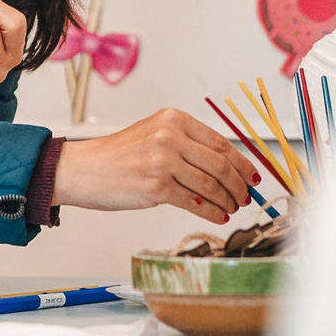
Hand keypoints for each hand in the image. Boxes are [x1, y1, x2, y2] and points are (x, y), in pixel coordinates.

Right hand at [53, 109, 258, 220]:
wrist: (83, 170)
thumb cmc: (117, 156)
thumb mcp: (153, 135)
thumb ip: (186, 144)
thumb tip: (225, 166)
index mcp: (173, 119)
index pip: (220, 142)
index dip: (242, 162)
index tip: (251, 175)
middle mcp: (169, 136)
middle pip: (220, 164)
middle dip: (238, 184)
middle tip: (245, 196)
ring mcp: (163, 161)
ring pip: (210, 184)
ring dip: (227, 200)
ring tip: (232, 208)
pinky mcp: (156, 187)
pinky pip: (195, 201)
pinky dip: (211, 211)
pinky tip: (218, 215)